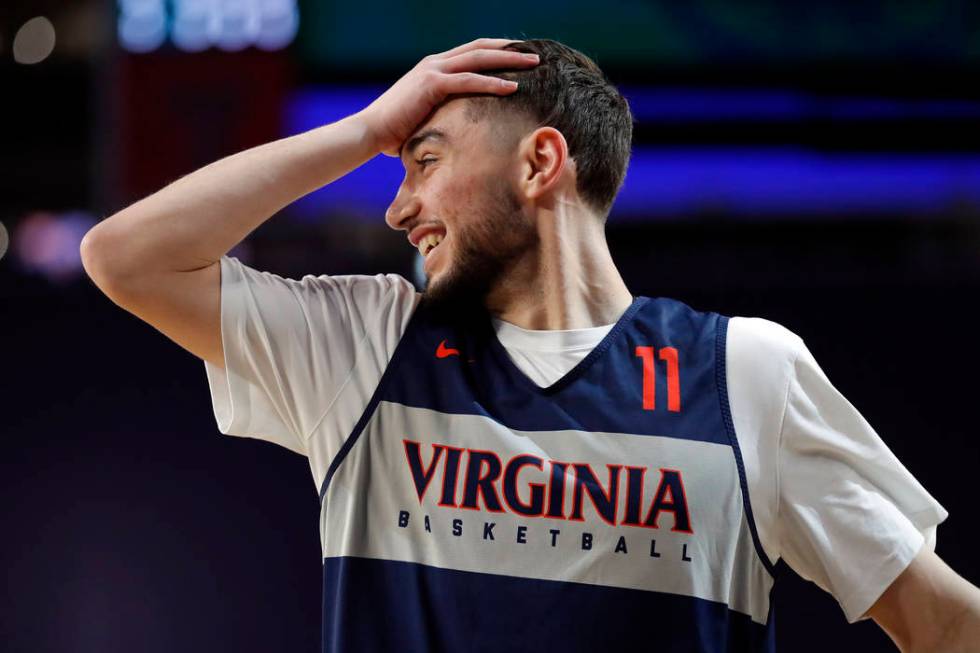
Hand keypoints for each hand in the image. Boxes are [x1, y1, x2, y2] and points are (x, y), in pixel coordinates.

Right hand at [357, 38, 539, 156]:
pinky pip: (469, 80)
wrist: (370, 132)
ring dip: (508, 60)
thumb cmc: (395, 132)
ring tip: (533, 64)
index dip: (496, 52)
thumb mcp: (424, 117)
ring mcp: (432, 70)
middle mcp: (434, 63)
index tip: (519, 57)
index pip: (471, 53)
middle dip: (509, 49)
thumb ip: (442, 114)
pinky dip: (493, 82)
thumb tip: (461, 131)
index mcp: (433, 68)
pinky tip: (513, 86)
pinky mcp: (432, 84)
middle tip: (534, 54)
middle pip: (479, 48)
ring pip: (478, 59)